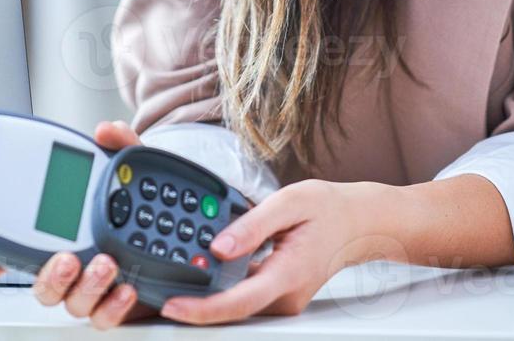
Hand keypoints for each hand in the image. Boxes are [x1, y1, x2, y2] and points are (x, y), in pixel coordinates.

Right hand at [0, 120, 156, 329]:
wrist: (177, 235)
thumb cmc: (141, 205)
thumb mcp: (134, 169)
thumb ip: (120, 145)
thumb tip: (108, 131)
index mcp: (63, 236)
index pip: (19, 252)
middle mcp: (73, 267)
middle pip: (44, 286)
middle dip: (51, 276)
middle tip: (67, 258)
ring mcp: (94, 288)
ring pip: (74, 302)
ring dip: (87, 287)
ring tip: (106, 265)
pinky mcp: (118, 303)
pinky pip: (106, 317)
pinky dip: (113, 307)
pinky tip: (125, 289)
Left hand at [158, 179, 388, 324]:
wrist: (358, 223)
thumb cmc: (328, 209)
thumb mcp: (290, 202)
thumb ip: (252, 225)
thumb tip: (217, 247)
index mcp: (287, 274)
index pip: (238, 302)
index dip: (202, 309)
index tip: (171, 306)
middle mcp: (284, 296)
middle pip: (231, 310)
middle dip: (192, 303)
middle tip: (154, 288)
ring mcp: (282, 299)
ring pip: (235, 306)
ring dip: (203, 296)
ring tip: (168, 277)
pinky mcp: (277, 294)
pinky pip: (243, 296)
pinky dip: (219, 287)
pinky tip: (198, 270)